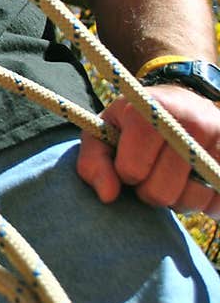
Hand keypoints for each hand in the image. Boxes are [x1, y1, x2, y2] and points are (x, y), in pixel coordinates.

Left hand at [76, 84, 219, 217]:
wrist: (180, 99)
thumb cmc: (133, 121)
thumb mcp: (103, 131)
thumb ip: (93, 163)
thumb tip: (108, 196)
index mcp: (150, 110)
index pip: (131, 170)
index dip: (125, 172)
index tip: (130, 159)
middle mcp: (190, 121)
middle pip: (160, 192)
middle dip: (149, 190)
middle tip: (152, 171)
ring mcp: (218, 138)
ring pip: (192, 200)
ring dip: (177, 198)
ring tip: (172, 175)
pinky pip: (218, 203)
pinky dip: (205, 202)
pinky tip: (194, 182)